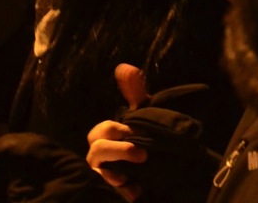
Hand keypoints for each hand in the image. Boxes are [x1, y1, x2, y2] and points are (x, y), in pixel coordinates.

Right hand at [83, 64, 149, 199]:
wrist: (160, 179)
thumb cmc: (141, 144)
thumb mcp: (142, 118)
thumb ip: (135, 94)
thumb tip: (126, 67)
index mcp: (104, 139)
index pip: (102, 131)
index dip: (116, 130)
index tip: (132, 132)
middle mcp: (99, 159)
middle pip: (98, 151)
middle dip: (118, 149)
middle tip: (142, 153)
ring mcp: (103, 178)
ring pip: (100, 173)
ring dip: (116, 173)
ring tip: (137, 173)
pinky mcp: (109, 193)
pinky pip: (111, 193)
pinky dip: (123, 192)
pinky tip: (135, 191)